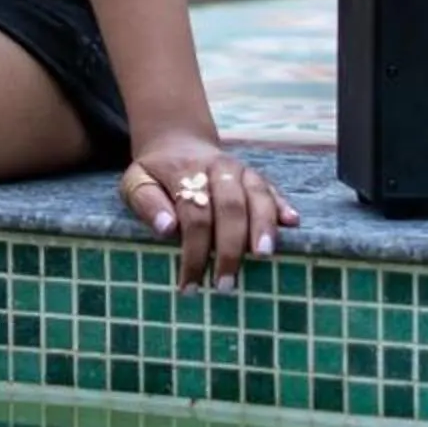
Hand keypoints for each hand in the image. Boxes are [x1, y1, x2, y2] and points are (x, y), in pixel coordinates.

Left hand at [119, 131, 299, 291]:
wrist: (177, 142)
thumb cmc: (155, 173)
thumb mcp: (135, 182)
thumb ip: (146, 203)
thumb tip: (167, 228)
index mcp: (185, 171)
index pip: (194, 215)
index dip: (193, 252)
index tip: (190, 284)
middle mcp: (218, 168)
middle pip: (230, 207)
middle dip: (230, 248)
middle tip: (225, 283)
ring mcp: (240, 171)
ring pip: (257, 196)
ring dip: (262, 228)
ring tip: (263, 257)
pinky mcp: (256, 176)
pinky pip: (273, 189)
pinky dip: (283, 205)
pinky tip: (292, 222)